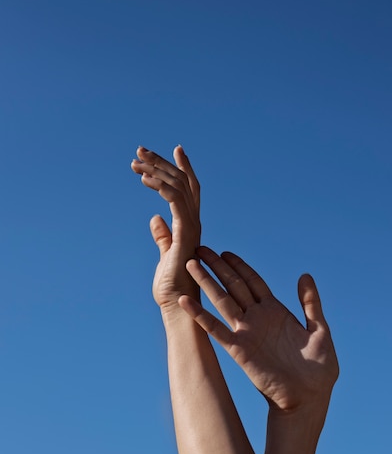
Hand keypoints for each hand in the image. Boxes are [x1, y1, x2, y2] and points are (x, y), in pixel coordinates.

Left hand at [131, 146, 200, 309]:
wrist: (177, 304)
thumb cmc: (171, 286)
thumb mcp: (164, 254)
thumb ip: (162, 236)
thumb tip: (154, 219)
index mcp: (189, 225)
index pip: (189, 189)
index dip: (182, 167)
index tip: (173, 149)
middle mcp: (193, 222)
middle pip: (183, 182)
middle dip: (162, 162)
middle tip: (140, 151)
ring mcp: (191, 227)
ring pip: (178, 186)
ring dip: (156, 170)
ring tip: (135, 162)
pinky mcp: (185, 233)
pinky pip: (175, 200)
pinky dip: (160, 185)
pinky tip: (143, 179)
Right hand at [179, 247, 338, 411]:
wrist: (310, 398)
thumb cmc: (318, 368)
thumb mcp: (319, 330)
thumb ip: (310, 303)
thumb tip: (305, 275)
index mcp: (275, 311)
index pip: (253, 281)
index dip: (239, 266)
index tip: (224, 252)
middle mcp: (257, 318)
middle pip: (233, 285)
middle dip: (217, 267)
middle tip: (200, 250)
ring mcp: (246, 332)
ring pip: (222, 301)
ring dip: (206, 283)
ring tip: (190, 264)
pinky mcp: (239, 350)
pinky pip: (216, 329)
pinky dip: (200, 316)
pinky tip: (186, 302)